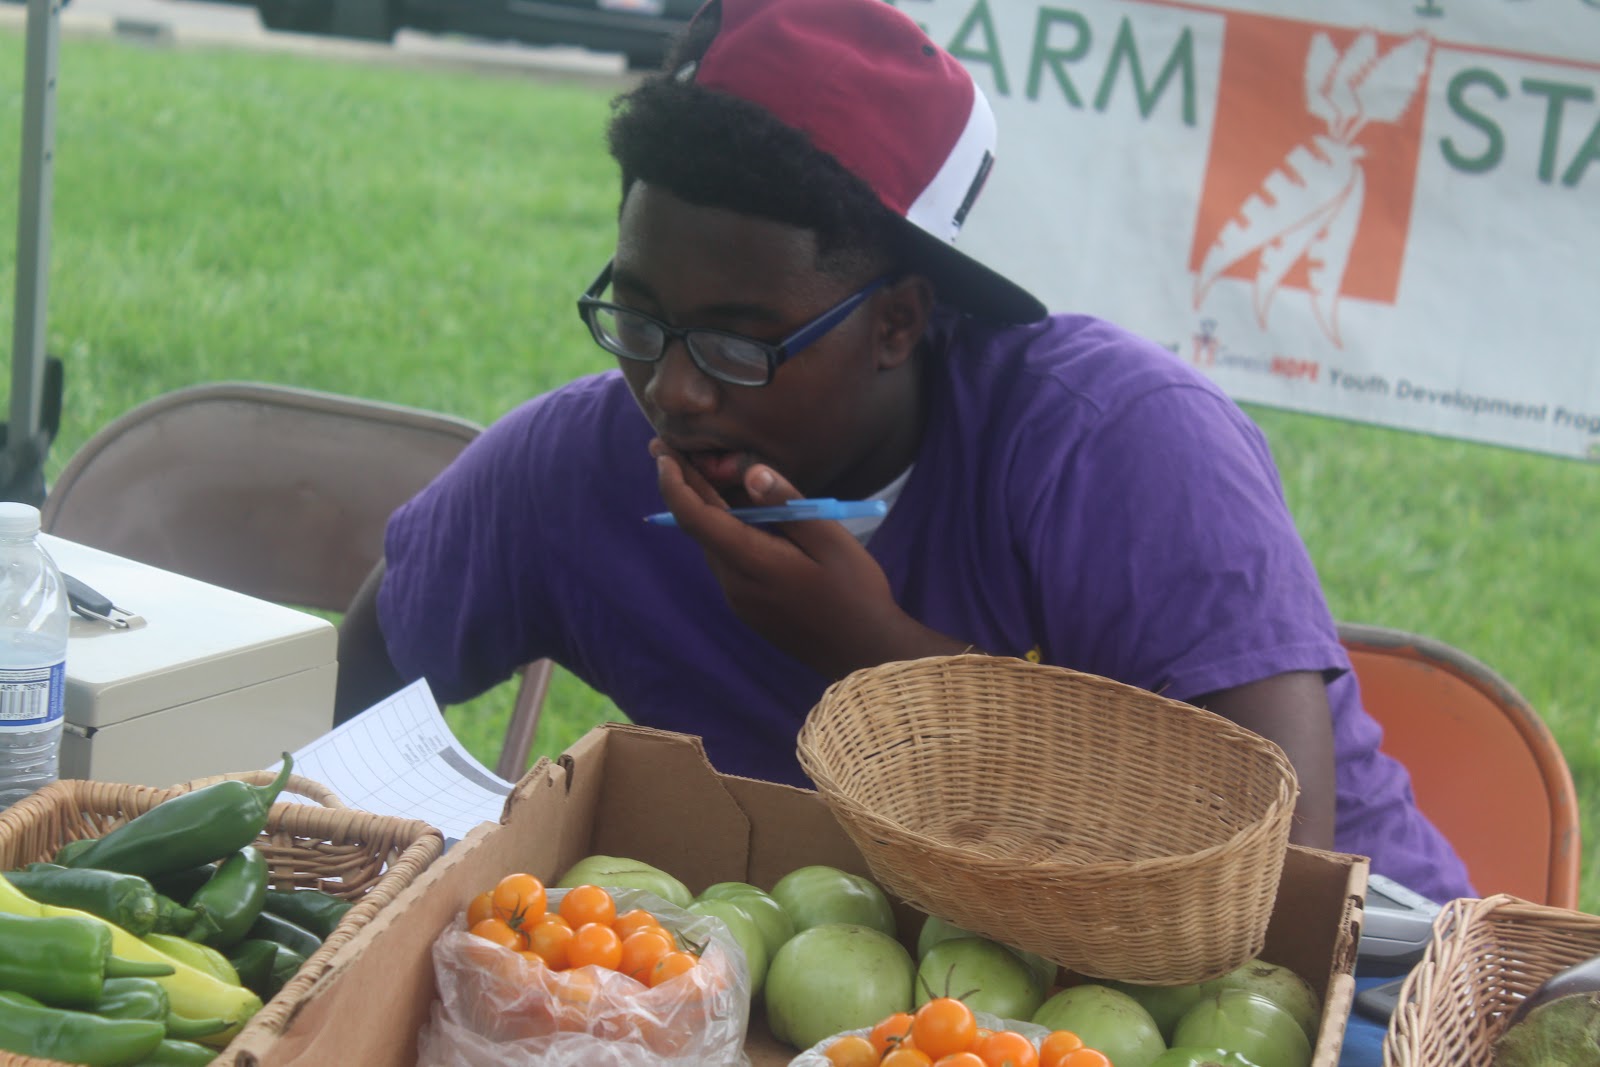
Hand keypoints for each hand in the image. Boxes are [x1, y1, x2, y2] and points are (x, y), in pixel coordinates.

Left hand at [649, 442, 964, 677]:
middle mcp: (735, 583)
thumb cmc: (855, 592)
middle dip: (683, 488)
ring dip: (705, 510)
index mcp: (752, 562)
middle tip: (669, 451)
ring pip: (713, 546)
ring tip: (705, 474)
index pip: (695, 518)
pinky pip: (728, 562)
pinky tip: (739, 516)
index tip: (665, 454)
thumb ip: (788, 504)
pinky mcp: (749, 609)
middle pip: (699, 529)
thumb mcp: (831, 540)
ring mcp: (740, 600)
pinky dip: (723, 533)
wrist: (863, 654)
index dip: (674, 484)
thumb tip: (751, 471)